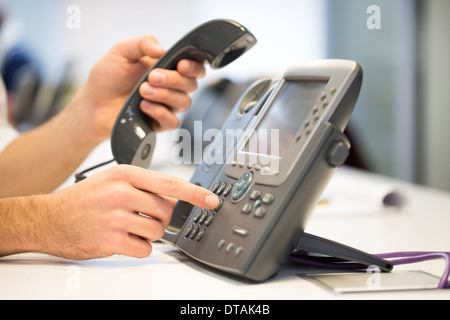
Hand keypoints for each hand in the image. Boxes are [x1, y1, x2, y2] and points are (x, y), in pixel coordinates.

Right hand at [35, 165, 218, 259]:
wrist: (49, 218)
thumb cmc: (83, 199)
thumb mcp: (112, 180)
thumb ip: (144, 187)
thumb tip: (174, 201)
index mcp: (125, 174)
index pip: (170, 184)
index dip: (195, 194)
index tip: (212, 200)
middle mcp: (122, 193)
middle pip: (166, 211)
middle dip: (160, 218)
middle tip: (141, 217)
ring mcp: (116, 217)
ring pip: (157, 231)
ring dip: (148, 233)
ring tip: (128, 227)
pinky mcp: (110, 240)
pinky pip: (144, 249)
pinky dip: (139, 247)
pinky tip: (123, 240)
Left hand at [71, 35, 204, 143]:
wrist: (93, 104)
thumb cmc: (107, 78)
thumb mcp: (121, 52)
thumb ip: (142, 44)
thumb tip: (161, 48)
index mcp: (166, 67)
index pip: (193, 67)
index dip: (193, 67)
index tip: (181, 65)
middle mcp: (170, 87)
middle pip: (190, 85)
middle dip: (173, 80)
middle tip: (152, 77)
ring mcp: (166, 106)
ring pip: (183, 102)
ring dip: (165, 95)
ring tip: (143, 91)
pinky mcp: (159, 123)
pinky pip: (172, 121)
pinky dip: (160, 113)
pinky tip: (144, 106)